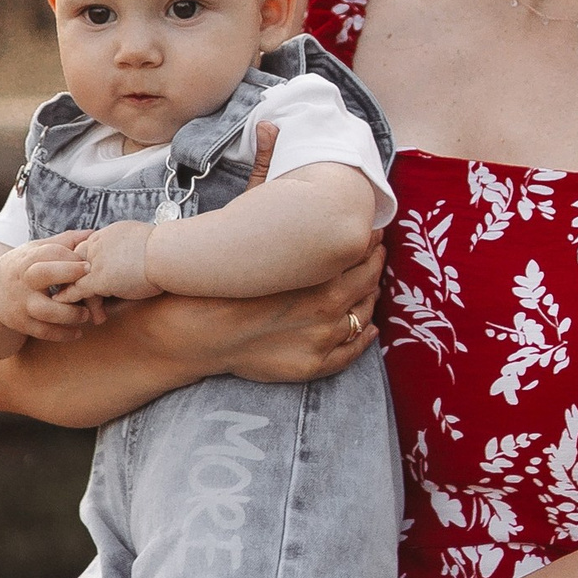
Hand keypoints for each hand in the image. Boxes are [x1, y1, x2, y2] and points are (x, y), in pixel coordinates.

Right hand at [0, 242, 107, 341]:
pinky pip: (44, 332)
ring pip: (46, 310)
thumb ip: (63, 242)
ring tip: (87, 313)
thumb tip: (92, 233)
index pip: (50, 252)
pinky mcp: (22, 324)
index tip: (90, 261)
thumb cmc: (21, 268)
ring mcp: (21, 304)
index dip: (71, 256)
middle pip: (44, 274)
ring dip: (70, 313)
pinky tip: (78, 332)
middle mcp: (23, 280)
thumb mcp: (35, 250)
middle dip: (68, 273)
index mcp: (27, 259)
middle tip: (89, 275)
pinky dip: (63, 334)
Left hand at [71, 221, 160, 305]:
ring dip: (73, 289)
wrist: (169, 255)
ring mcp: (96, 261)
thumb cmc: (166, 251)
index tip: (82, 272)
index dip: (84, 260)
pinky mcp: (99, 279)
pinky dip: (68, 297)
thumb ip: (131, 245)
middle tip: (71, 287)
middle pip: (76, 259)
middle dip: (73, 274)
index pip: (87, 246)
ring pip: (75, 276)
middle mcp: (99, 244)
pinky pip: (77, 289)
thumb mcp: (144, 239)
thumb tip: (137, 250)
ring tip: (74, 303)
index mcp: (109, 233)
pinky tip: (62, 304)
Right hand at [214, 242, 385, 385]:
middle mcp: (328, 307)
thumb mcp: (261, 250)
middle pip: (367, 283)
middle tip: (377, 252)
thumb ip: (291, 235)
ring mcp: (323, 340)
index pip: (359, 254)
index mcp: (319, 276)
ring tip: (373, 286)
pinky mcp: (313, 365)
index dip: (369, 241)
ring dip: (371, 298)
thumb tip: (309, 211)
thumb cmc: (224, 287)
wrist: (200, 332)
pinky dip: (365, 339)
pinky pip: (351, 352)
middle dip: (374, 264)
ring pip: (363, 316)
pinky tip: (370, 329)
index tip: (371, 232)